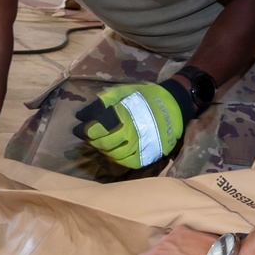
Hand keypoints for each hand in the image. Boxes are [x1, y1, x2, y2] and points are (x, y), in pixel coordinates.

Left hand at [73, 81, 187, 168]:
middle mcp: (131, 133)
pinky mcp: (148, 155)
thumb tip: (80, 116)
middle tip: (92, 137)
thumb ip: (103, 102)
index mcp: (124, 116)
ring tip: (103, 144)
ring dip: (105, 150)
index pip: (97, 129)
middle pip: (104, 144)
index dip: (86, 131)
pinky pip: (128, 162)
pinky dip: (118, 158)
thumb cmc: (146, 97)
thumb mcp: (124, 92)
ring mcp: (140, 146)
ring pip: (114, 155)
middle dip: (94, 141)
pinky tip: (116, 151)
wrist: (173, 104)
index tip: (80, 129)